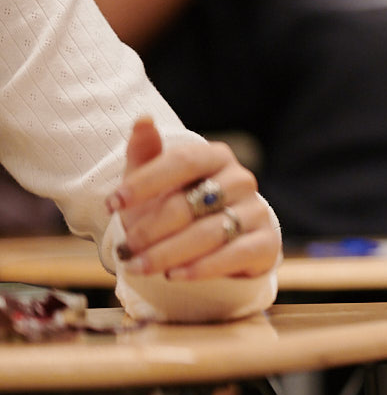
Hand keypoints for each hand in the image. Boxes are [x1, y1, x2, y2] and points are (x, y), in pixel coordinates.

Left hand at [108, 118, 280, 280]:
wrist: (211, 243)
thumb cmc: (175, 205)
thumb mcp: (152, 182)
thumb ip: (145, 152)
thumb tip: (143, 119)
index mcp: (215, 157)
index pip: (183, 161)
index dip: (146, 181)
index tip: (112, 203)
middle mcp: (241, 179)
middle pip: (192, 203)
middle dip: (151, 229)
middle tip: (125, 249)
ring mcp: (257, 210)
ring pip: (211, 232)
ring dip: (168, 253)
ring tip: (138, 267)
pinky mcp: (266, 242)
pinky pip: (235, 254)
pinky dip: (202, 267)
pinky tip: (174, 275)